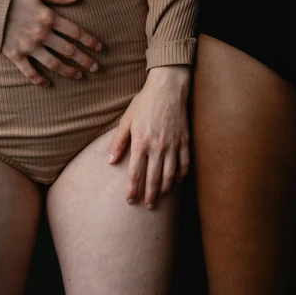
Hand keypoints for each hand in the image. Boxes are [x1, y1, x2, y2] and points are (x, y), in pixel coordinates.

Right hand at [2, 0, 102, 85]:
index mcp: (49, 17)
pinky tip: (48, 84)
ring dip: (68, 71)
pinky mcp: (15, 55)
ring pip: (54, 64)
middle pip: (69, 50)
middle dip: (84, 60)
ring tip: (79, 76)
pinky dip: (39, 80)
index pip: (76, 32)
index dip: (90, 41)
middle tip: (96, 68)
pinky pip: (30, 72)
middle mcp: (41, 34)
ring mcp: (29, 46)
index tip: (100, 48)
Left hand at [108, 66, 191, 209]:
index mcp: (141, 142)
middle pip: (154, 178)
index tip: (130, 201)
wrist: (168, 88)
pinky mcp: (184, 140)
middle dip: (150, 195)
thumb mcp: (126, 120)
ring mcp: (173, 144)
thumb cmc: (144, 102)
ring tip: (160, 197)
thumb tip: (110, 161)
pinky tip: (177, 181)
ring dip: (165, 188)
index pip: (136, 173)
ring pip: (170, 174)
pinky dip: (181, 175)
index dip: (132, 189)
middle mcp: (158, 146)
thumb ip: (118, 141)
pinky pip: (184, 163)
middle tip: (148, 206)